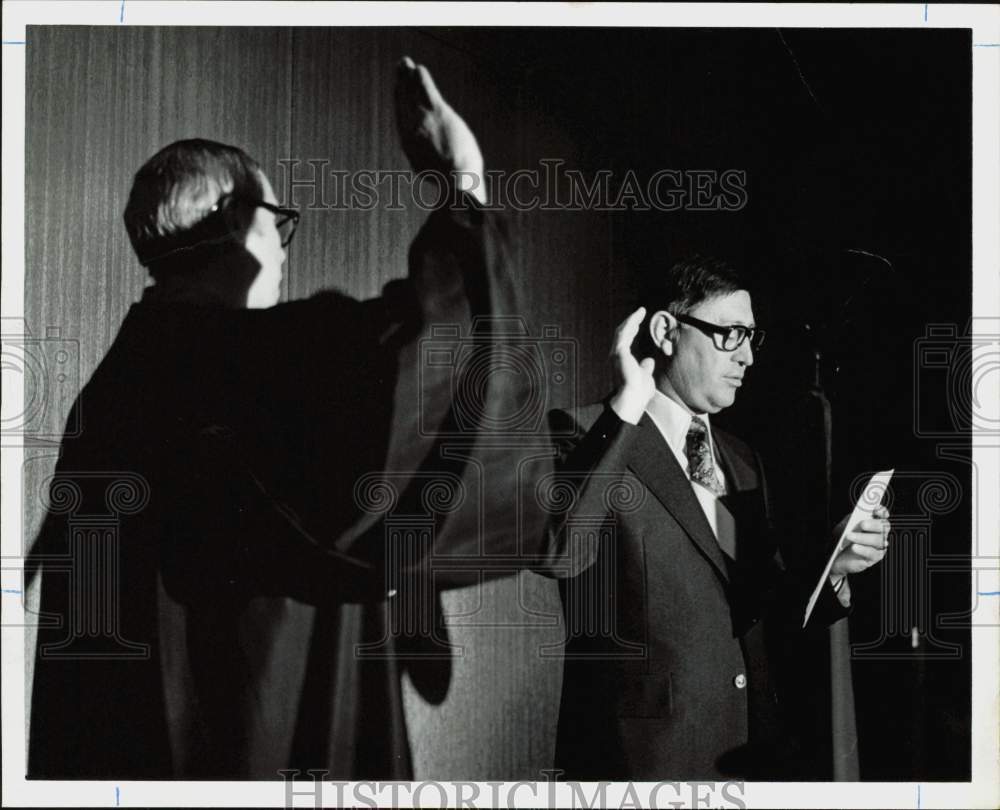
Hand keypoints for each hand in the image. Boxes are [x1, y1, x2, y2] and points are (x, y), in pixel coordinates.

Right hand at [395, 56, 485, 203]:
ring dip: (408, 77)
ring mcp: (422, 120)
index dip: (401, 107)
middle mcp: (411, 130)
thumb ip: (431, 167)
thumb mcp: (435, 179)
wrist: (456, 182)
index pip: (403, 121)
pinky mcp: (435, 110)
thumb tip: (437, 177)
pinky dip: (419, 78)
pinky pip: (425, 89)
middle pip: (404, 103)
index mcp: (411, 147)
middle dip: (401, 87)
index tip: (400, 96)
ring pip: (412, 93)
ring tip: (405, 64)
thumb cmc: (452, 187)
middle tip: (399, 73)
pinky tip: (417, 68)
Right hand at [609, 307, 656, 423]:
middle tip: (640, 313)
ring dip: (631, 320)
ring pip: (622, 331)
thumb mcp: (645, 376)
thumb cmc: (639, 392)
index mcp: (621, 361)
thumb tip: (649, 360)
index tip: (639, 323)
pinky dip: (630, 323)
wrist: (633, 398)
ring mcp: (616, 353)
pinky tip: (637, 317)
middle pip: (622, 333)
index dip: (631, 330)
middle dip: (631, 322)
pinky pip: (624, 333)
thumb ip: (645, 368)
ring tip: (640, 312)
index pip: (625, 341)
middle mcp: (616, 356)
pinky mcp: (619, 352)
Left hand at [830, 504, 890, 577]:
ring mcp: (879, 545)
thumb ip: (851, 520)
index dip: (882, 511)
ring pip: (879, 540)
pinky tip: (854, 547)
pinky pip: (873, 553)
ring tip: (850, 536)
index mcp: (873, 522)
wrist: (837, 555)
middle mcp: (879, 533)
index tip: (876, 509)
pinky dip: (863, 549)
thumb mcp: (844, 526)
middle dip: (874, 524)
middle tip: (862, 524)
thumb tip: (856, 515)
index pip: (883, 515)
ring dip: (863, 538)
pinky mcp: (875, 557)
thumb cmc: (842, 539)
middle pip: (884, 527)